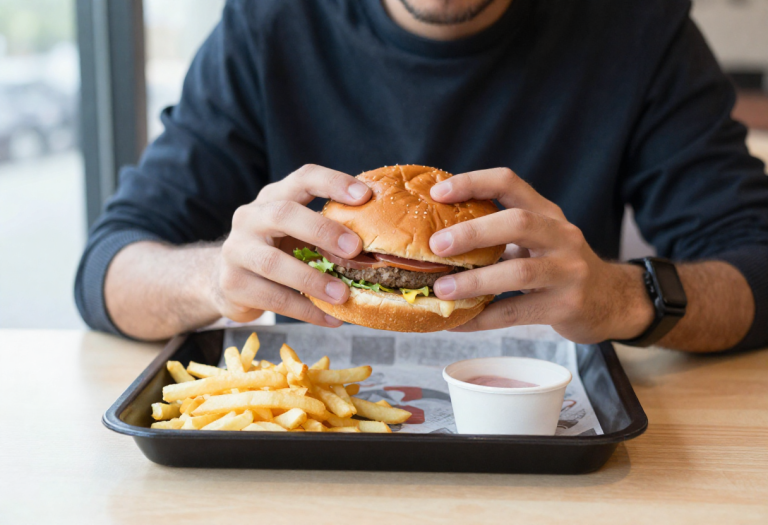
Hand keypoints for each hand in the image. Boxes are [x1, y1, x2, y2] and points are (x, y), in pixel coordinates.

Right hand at [212, 164, 370, 326]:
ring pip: (272, 262)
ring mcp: (237, 250)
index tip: (365, 196)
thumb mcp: (298, 232)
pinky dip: (306, 310)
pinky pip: (272, 298)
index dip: (333, 183)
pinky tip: (331, 319)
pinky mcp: (233, 284)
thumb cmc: (278, 251)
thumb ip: (329, 229)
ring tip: (343, 295)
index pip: (303, 178)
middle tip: (354, 249)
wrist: (228, 280)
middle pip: (283, 214)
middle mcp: (251, 217)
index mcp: (274, 197)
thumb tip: (384, 242)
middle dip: (322, 230)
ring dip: (312, 279)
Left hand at [428, 168, 654, 342]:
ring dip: (475, 281)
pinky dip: (483, 318)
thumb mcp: (538, 240)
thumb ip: (499, 235)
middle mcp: (561, 236)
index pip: (509, 182)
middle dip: (473, 232)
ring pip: (519, 272)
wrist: (611, 301)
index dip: (472, 182)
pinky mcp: (566, 306)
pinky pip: (517, 312)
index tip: (437, 193)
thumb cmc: (559, 267)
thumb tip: (435, 239)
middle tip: (437, 245)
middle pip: (518, 223)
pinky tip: (458, 322)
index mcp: (547, 213)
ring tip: (441, 290)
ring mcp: (568, 271)